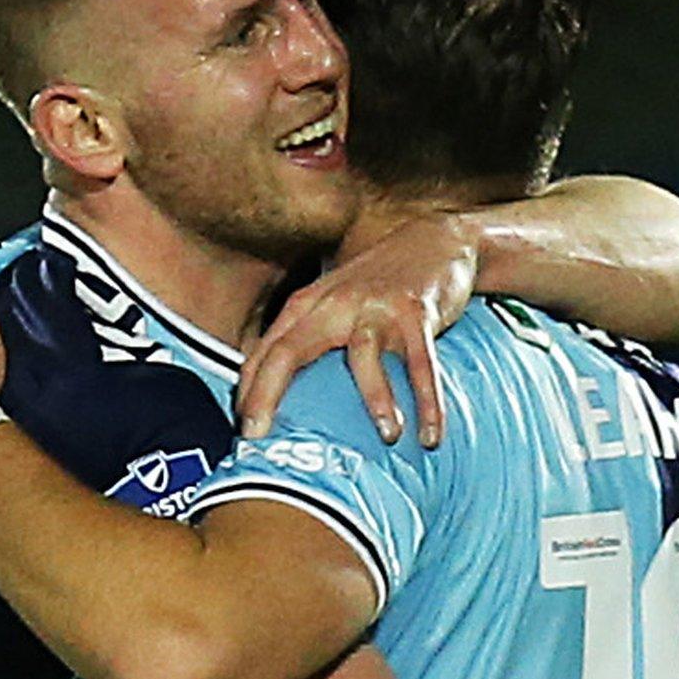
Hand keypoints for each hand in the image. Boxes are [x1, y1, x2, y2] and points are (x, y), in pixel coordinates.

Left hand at [238, 212, 479, 448]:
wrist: (434, 240)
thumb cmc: (378, 285)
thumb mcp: (335, 304)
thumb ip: (312, 341)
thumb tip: (289, 402)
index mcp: (310, 304)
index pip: (266, 350)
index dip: (248, 391)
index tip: (244, 432)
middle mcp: (335, 303)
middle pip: (290, 351)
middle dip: (267, 395)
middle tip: (258, 438)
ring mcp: (375, 306)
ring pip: (363, 355)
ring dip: (376, 400)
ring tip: (386, 437)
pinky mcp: (416, 312)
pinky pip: (421, 364)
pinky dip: (428, 401)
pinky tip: (429, 435)